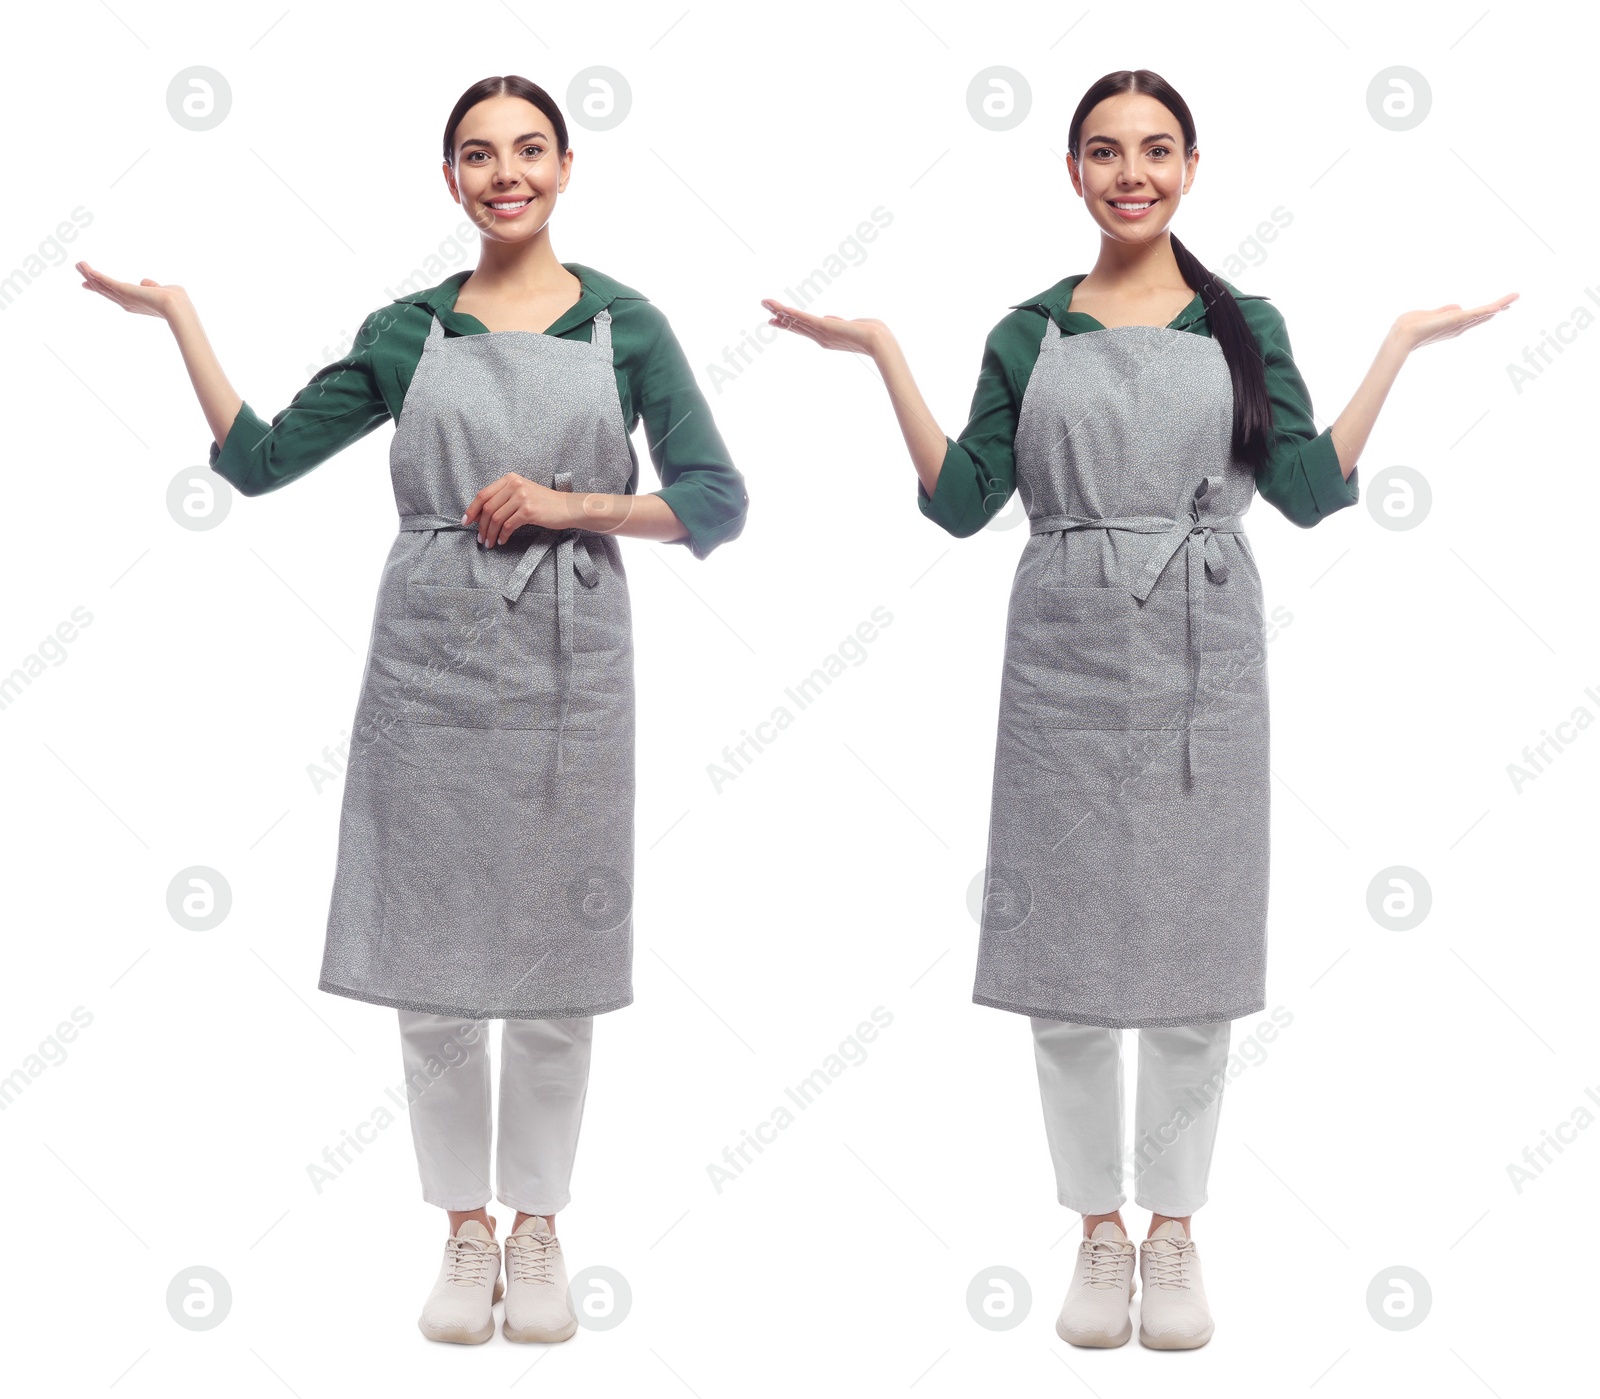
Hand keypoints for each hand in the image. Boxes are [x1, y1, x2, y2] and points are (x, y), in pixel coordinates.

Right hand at [76, 260, 188, 320]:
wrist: (177, 308)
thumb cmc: (177, 302)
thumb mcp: (163, 290)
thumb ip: (153, 286)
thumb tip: (145, 282)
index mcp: (136, 303)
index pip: (115, 294)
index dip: (103, 287)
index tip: (91, 282)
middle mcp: (127, 302)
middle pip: (104, 289)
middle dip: (91, 279)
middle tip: (80, 269)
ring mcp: (124, 298)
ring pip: (102, 285)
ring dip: (89, 274)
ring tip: (78, 264)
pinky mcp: (123, 291)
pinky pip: (105, 281)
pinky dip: (94, 274)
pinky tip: (85, 267)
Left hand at [462, 474, 570, 546]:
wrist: (568, 507)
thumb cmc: (544, 502)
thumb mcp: (523, 492)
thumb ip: (504, 497)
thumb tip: (481, 514)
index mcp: (510, 479)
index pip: (483, 494)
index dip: (472, 509)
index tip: (466, 521)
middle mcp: (515, 485)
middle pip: (487, 507)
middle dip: (480, 526)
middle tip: (480, 538)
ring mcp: (522, 497)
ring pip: (496, 518)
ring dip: (490, 533)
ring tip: (489, 543)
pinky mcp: (528, 511)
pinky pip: (508, 525)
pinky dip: (502, 535)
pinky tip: (502, 541)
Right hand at [762, 298, 887, 355]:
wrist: (879, 342)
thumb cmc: (873, 334)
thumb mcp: (852, 325)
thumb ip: (838, 322)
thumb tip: (829, 319)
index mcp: (827, 337)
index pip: (804, 328)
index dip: (790, 323)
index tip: (776, 319)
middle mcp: (821, 338)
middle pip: (795, 325)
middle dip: (780, 316)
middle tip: (765, 310)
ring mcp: (821, 333)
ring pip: (796, 321)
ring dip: (780, 311)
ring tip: (765, 303)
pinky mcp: (825, 327)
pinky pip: (804, 319)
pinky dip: (792, 313)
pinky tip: (781, 309)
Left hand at [1391, 292, 1517, 352]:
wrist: (1403, 335)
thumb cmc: (1411, 326)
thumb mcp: (1430, 314)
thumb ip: (1444, 311)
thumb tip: (1458, 307)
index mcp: (1452, 324)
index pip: (1473, 316)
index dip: (1487, 310)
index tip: (1500, 306)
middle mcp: (1458, 326)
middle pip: (1483, 315)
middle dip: (1499, 307)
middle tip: (1514, 299)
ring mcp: (1458, 324)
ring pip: (1484, 313)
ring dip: (1500, 304)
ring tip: (1515, 297)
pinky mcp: (1456, 321)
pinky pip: (1475, 314)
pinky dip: (1487, 310)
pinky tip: (1499, 307)